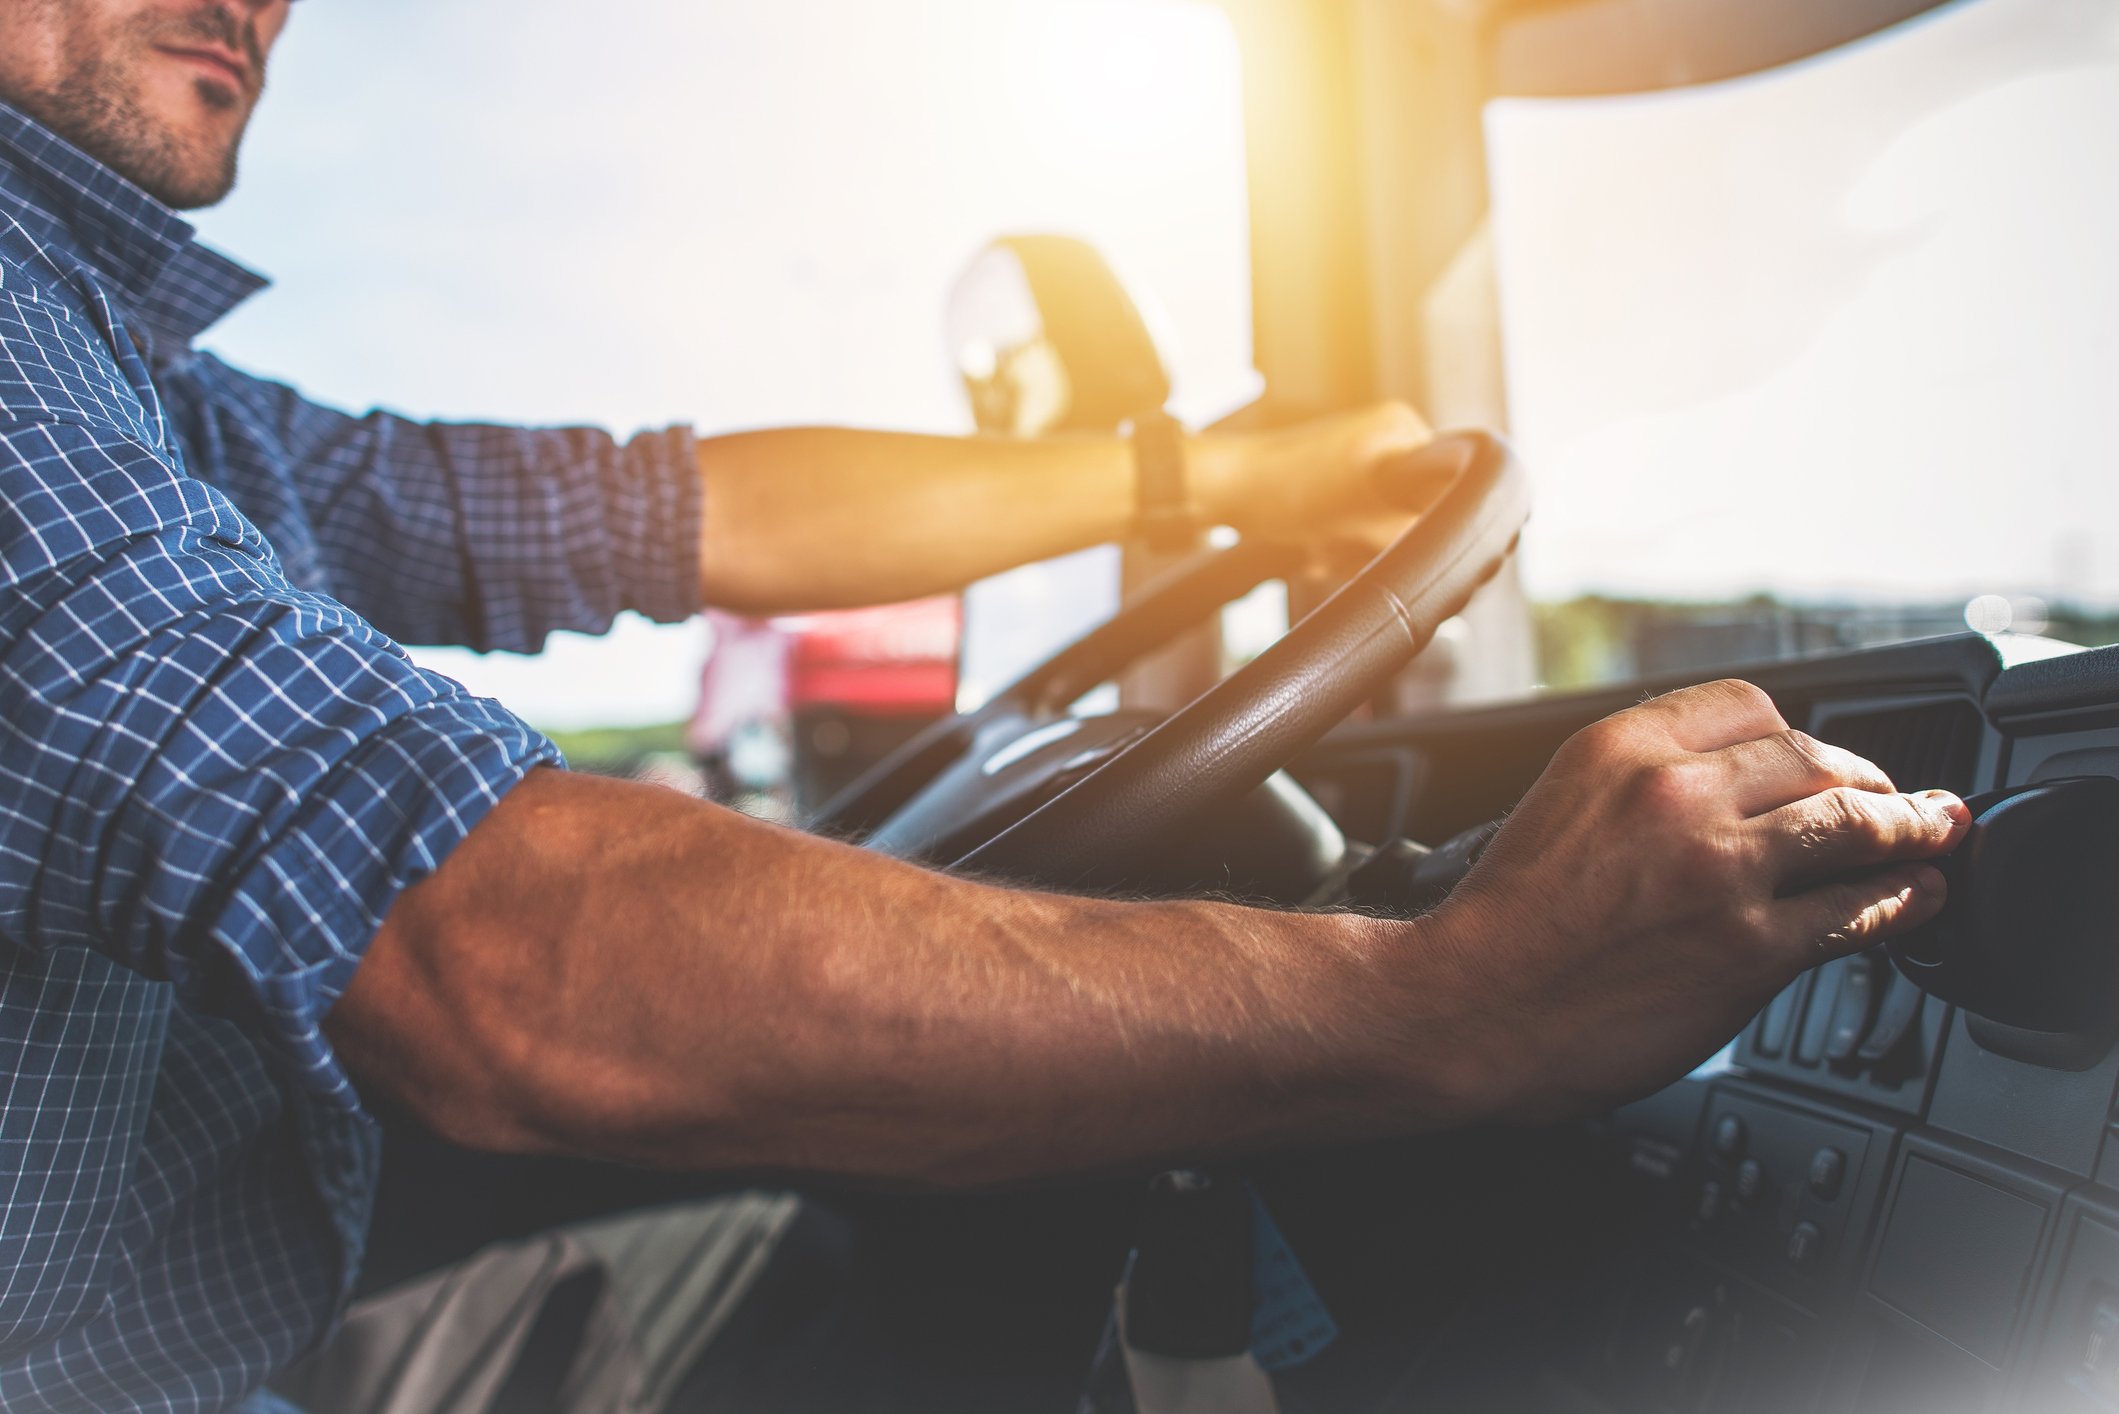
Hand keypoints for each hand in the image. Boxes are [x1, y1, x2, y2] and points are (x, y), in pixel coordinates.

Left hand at [1195, 402, 1438, 565]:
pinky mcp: (1335, 483)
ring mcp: (1359, 460)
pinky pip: (1354, 524)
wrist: (1224, 490)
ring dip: (1351, 548)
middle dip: (1376, 541)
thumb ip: (1411, 531)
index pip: (1446, 485)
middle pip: (1411, 511)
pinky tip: (1313, 548)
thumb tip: (1448, 547)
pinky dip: (1336, 542)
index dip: (1426, 523)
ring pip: (1380, 525)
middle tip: (1346, 545)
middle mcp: (1385, 437)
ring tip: (1322, 547)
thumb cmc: (1283, 491)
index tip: (1398, 542)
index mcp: (1401, 429)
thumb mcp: (1360, 518)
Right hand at [1416, 679, 1969, 1121]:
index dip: (1800, 734)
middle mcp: (1676, 793)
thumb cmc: (1499, 926)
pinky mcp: (1749, 947)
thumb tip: (1720, 789)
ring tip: (1937, 833)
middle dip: (1870, 778)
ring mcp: (1720, 869)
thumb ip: (1636, 785)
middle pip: (1815, 758)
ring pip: (1852, 822)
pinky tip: (1917, 898)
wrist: (1467, 1006)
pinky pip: (1855, 910)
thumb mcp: (1556, 806)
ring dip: (1910, 827)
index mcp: (1620, 749)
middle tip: (1898, 798)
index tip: (1820, 757)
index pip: (1751, 707)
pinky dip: (1902, 901)